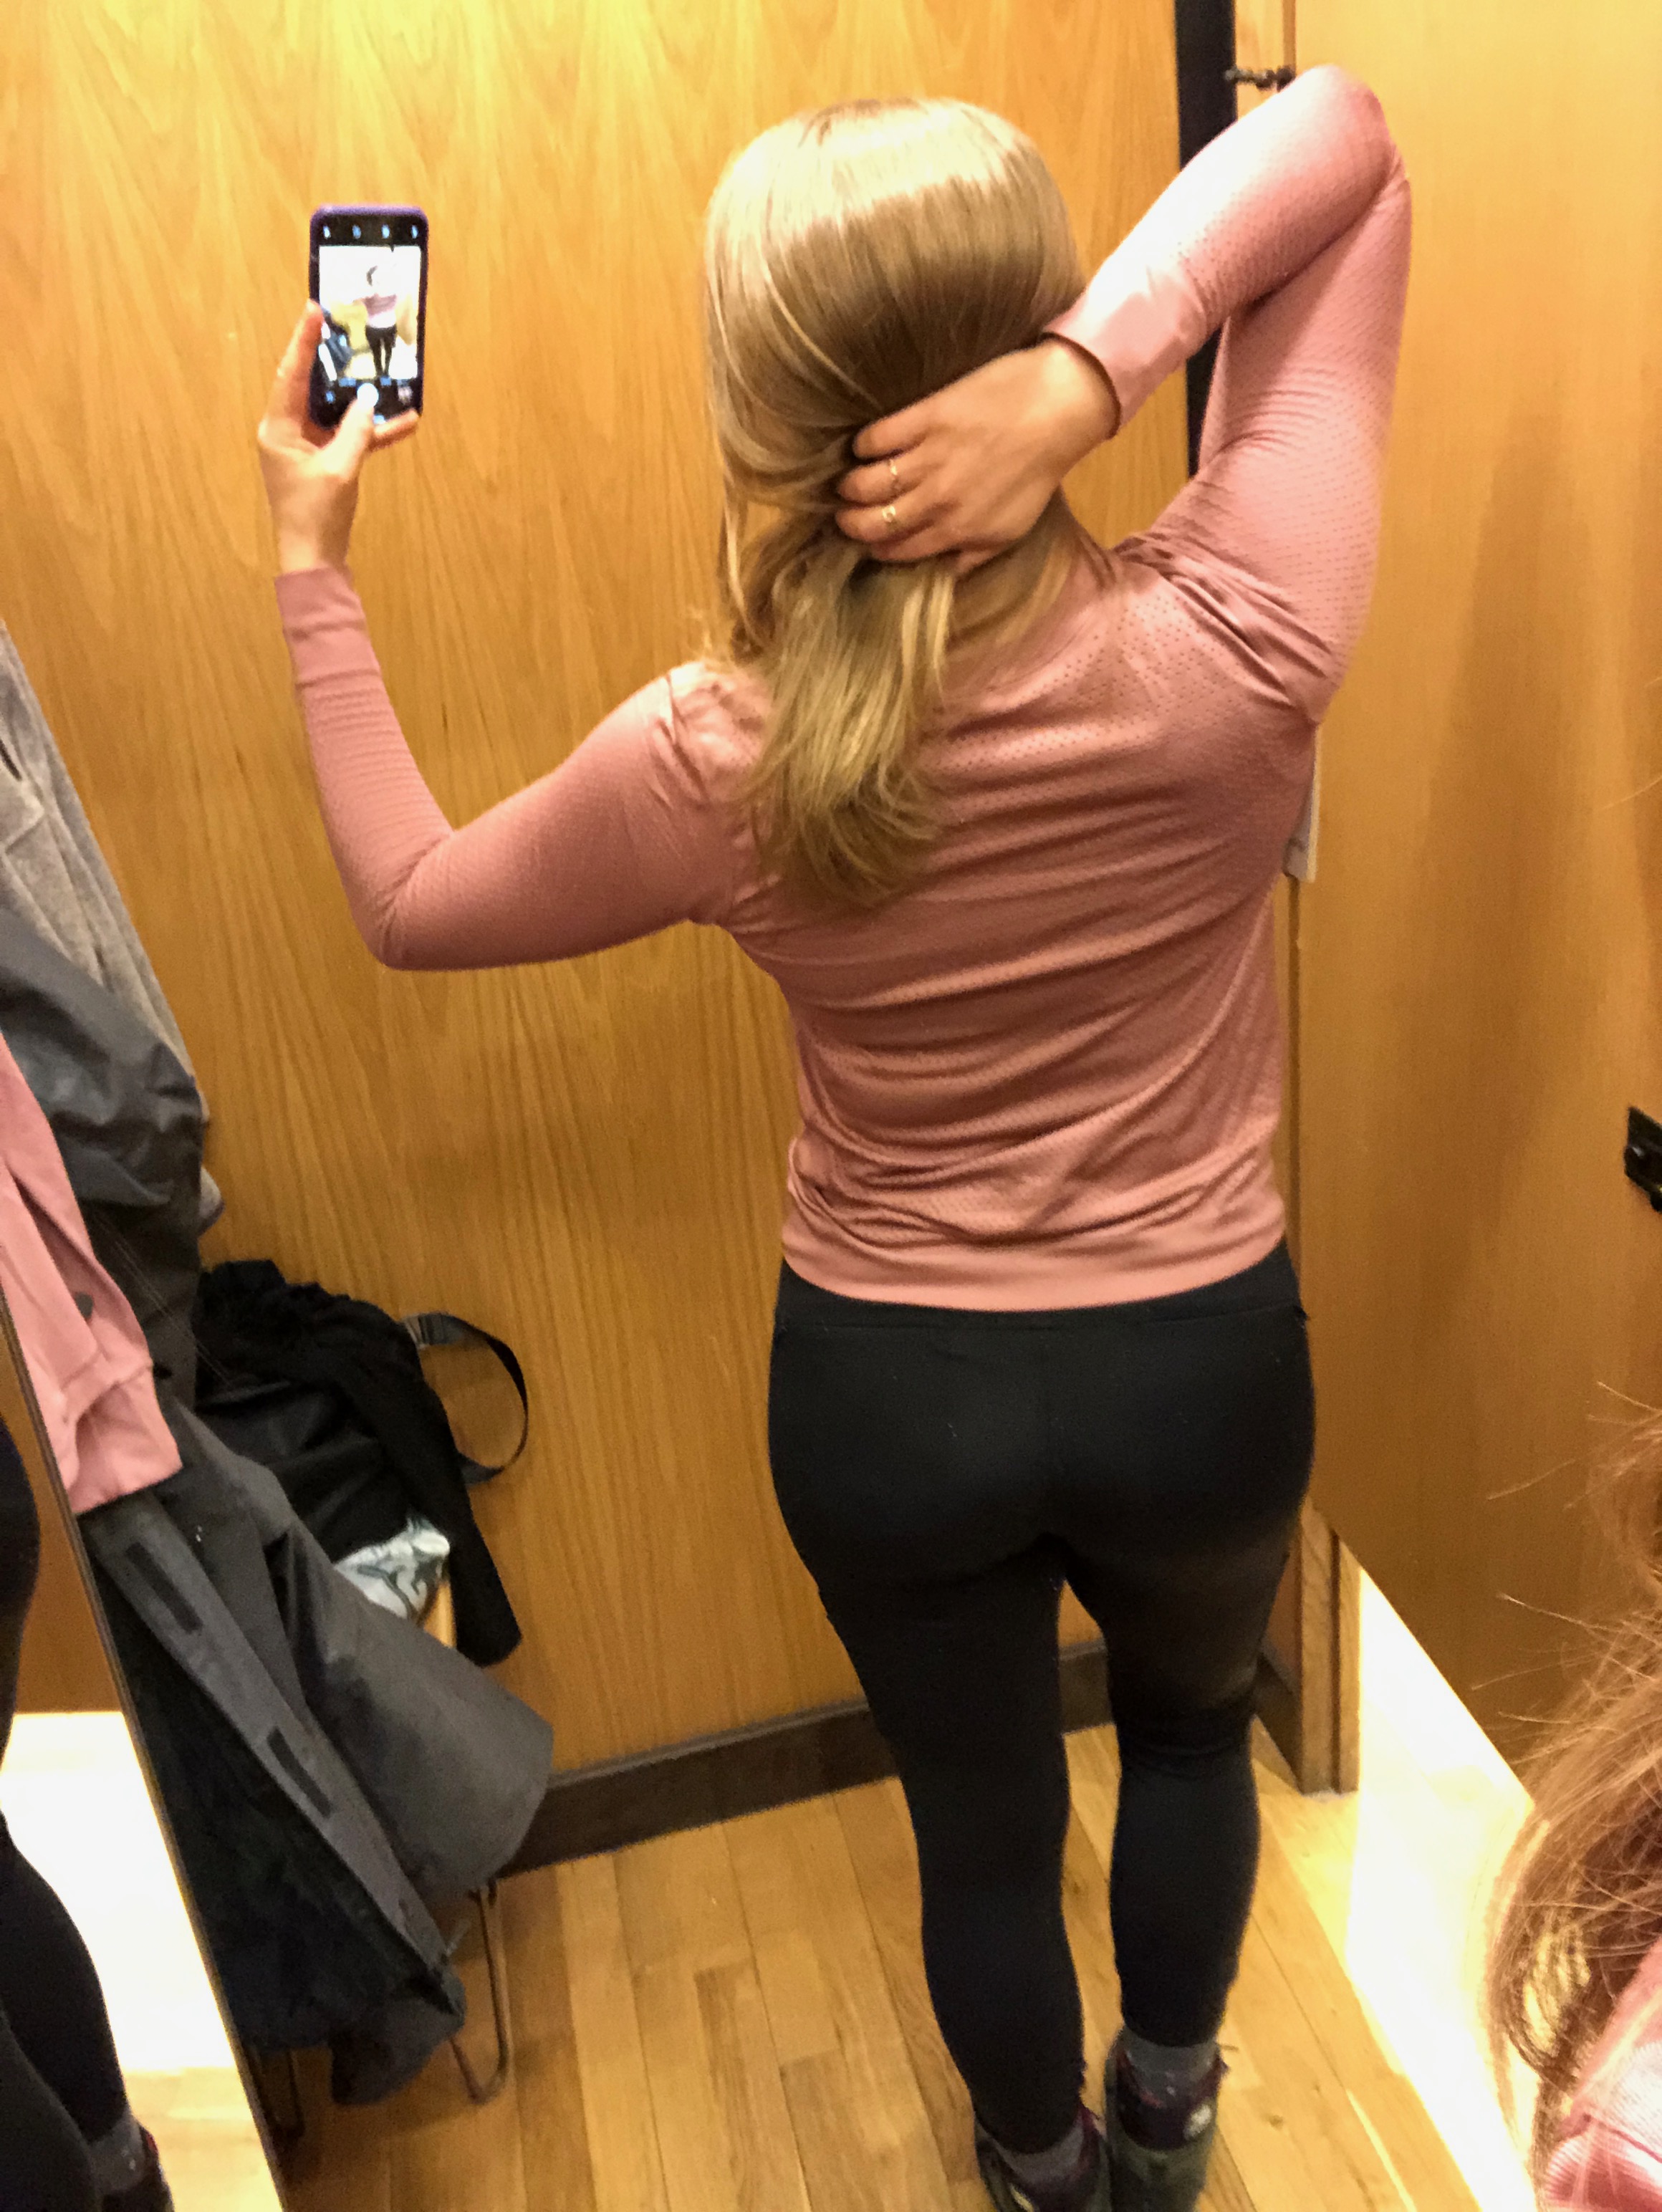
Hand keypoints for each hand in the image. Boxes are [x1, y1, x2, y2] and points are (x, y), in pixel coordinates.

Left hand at [256, 304, 419, 573]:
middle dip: (336, 362)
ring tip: (388, 374)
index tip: (314, 309)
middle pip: (313, 386)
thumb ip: (356, 430)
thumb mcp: (339, 470)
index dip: (303, 341)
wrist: (314, 562)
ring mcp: (306, 446)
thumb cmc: (316, 517)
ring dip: (363, 399)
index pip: (291, 375)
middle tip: (351, 330)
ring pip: (336, 410)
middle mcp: (287, 432)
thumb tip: (370, 400)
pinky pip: (348, 436)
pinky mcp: (324, 462)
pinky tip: (403, 422)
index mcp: (278, 429)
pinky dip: (371, 431)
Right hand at [835, 338, 1120, 569]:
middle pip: (872, 522)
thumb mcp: (1011, 529)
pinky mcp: (924, 418)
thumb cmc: (1036, 471)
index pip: (897, 550)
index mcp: (957, 530)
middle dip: (850, 522)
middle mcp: (937, 500)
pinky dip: (863, 446)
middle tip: (845, 513)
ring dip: (849, 486)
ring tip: (848, 481)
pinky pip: (875, 439)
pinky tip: (866, 446)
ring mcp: (929, 458)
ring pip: (865, 484)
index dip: (874, 548)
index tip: (866, 541)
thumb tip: (943, 575)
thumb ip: (972, 556)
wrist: (1055, 410)